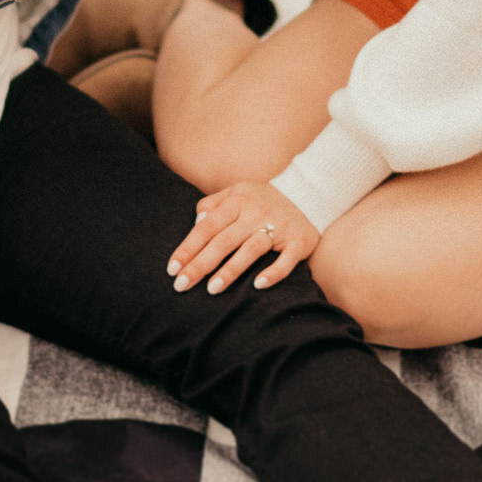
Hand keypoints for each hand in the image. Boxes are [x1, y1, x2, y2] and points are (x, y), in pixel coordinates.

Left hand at [167, 181, 320, 294]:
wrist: (309, 194)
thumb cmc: (263, 199)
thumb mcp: (237, 192)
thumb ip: (213, 205)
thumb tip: (196, 224)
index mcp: (237, 201)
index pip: (206, 227)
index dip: (188, 248)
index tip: (172, 269)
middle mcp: (256, 212)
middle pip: (223, 240)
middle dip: (200, 264)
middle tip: (182, 286)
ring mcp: (279, 226)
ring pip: (251, 249)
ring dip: (231, 270)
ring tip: (212, 289)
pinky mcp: (299, 241)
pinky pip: (286, 260)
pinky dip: (273, 272)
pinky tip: (258, 286)